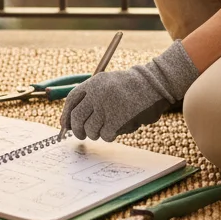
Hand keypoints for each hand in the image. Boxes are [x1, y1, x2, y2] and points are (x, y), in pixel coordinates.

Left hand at [59, 41, 198, 141]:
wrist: (155, 84)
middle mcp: (97, 94)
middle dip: (77, 130)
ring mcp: (107, 106)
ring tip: (106, 129)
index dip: (66, 115)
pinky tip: (116, 130)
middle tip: (83, 135)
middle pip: (77, 118)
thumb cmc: (131, 87)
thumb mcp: (108, 83)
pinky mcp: (117, 119)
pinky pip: (105, 135)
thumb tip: (71, 121)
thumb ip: (91, 97)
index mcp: (94, 83)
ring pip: (90, 130)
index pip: (71, 100)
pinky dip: (109, 136)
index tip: (65, 125)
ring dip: (96, 134)